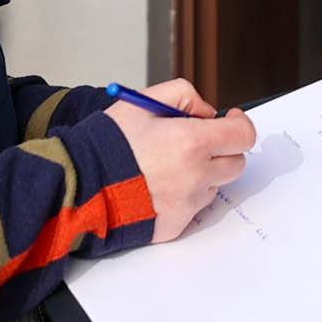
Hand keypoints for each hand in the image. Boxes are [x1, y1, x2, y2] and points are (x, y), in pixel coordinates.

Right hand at [103, 85, 255, 242]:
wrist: (77, 187)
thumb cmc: (106, 144)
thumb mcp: (141, 101)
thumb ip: (183, 95)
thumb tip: (207, 113)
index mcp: (191, 143)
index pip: (244, 136)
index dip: (240, 125)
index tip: (230, 120)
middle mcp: (195, 177)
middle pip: (236, 164)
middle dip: (223, 150)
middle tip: (198, 143)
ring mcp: (186, 205)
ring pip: (214, 186)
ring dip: (202, 174)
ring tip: (167, 166)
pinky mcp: (175, 226)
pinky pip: (192, 208)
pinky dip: (182, 196)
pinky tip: (156, 186)